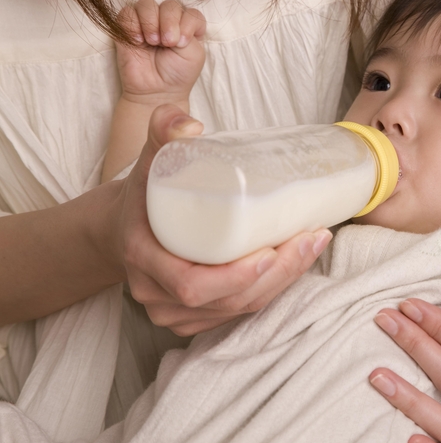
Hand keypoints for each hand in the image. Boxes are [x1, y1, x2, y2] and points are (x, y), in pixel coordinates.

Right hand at [111, 104, 331, 335]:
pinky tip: (299, 262)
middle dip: (276, 275)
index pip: (192, 285)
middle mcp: (158, 295)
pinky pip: (239, 310)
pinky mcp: (195, 316)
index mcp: (144, 260)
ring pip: (239, 308)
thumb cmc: (144, 192)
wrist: (126, 225)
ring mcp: (176, 311)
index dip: (235, 276)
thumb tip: (190, 125)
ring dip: (283, 281)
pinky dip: (273, 289)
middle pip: (227, 300)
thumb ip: (164, 131)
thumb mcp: (150, 159)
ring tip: (313, 244)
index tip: (271, 251)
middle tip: (309, 238)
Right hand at [116, 0, 205, 107]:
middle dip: (169, 22)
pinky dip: (132, 24)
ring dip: (150, 21)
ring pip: (146, 3)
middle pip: (169, 5)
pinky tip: (137, 41)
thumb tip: (167, 22)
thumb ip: (188, 31)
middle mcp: (168, 21)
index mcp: (188, 27)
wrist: (156, 91)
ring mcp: (147, 22)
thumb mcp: (194, 54)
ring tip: (152, 41)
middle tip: (167, 43)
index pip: (192, 13)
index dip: (188, 24)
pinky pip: (127, 12)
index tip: (182, 43)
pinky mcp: (128, 27)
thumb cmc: (178, 74)